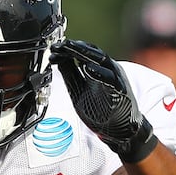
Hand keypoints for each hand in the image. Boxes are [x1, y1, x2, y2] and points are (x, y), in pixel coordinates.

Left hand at [50, 39, 157, 161]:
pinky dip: (99, 73)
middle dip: (74, 48)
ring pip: (102, 61)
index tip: (54, 48)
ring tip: (71, 49)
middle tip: (60, 45)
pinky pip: (110, 80)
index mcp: (98, 70)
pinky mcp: (120, 92)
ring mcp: (115, 80)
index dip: (68, 50)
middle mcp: (108, 71)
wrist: (122, 129)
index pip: (82, 54)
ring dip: (85, 54)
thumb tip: (58, 59)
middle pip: (91, 53)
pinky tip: (88, 69)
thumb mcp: (79, 89)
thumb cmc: (102, 109)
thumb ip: (71, 74)